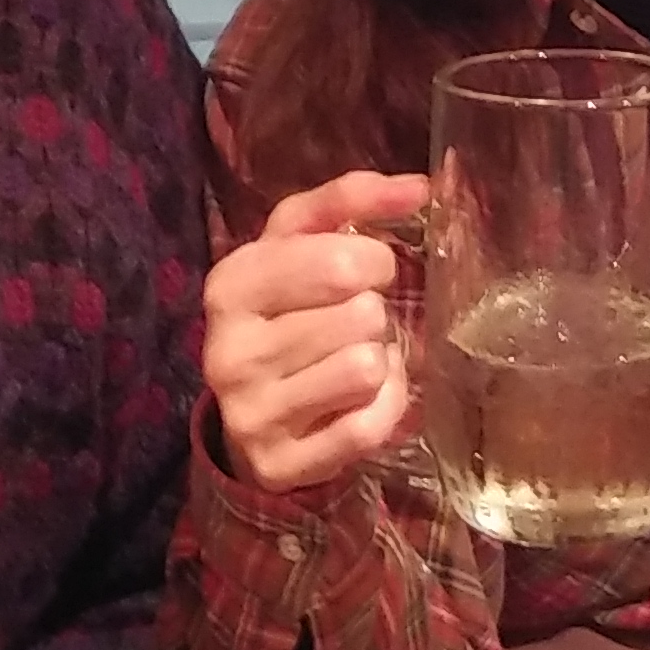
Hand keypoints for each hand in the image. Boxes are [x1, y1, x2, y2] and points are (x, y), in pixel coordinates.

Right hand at [201, 169, 430, 496]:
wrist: (249, 410)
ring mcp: (249, 413)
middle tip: (354, 322)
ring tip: (353, 359)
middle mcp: (228, 350)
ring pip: (365, 369)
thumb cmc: (284, 310)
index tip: (366, 271)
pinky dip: (383, 409)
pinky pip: (368, 428)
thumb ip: (349, 202)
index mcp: (231, 285)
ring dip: (379, 361)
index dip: (375, 262)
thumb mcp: (298, 245)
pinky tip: (359, 401)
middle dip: (373, 314)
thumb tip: (421, 185)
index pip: (339, 261)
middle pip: (359, 315)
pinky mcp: (278, 464)